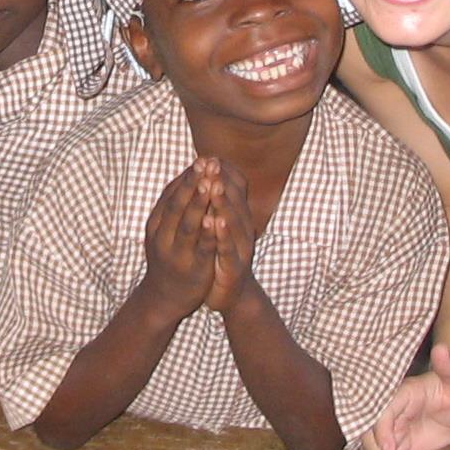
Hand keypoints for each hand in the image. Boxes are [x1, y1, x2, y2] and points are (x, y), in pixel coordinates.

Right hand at [142, 159, 217, 321]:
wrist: (162, 298)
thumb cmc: (168, 257)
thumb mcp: (163, 230)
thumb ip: (173, 206)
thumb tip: (188, 175)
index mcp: (156, 224)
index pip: (170, 195)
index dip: (187, 177)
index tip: (201, 159)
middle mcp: (163, 236)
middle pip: (177, 205)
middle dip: (193, 184)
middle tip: (205, 164)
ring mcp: (176, 253)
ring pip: (188, 224)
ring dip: (199, 203)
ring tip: (209, 184)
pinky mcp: (193, 268)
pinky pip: (201, 247)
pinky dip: (208, 232)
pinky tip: (216, 218)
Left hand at [205, 162, 256, 313]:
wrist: (231, 294)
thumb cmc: (221, 255)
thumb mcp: (219, 226)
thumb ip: (217, 203)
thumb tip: (210, 174)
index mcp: (236, 217)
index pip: (232, 190)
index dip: (221, 173)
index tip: (208, 155)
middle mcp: (242, 229)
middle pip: (233, 201)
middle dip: (220, 180)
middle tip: (211, 162)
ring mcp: (240, 248)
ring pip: (233, 222)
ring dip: (223, 202)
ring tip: (214, 185)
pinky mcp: (235, 267)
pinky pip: (228, 249)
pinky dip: (222, 235)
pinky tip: (214, 222)